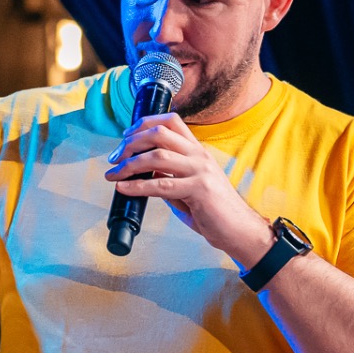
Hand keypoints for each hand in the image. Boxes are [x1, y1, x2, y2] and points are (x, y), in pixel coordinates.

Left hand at [104, 113, 272, 266]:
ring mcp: (201, 171)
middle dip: (130, 143)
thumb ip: (169, 175)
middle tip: (114, 158)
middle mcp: (199, 156)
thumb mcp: (189, 186)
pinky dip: (136, 186)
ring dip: (129, 164)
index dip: (144, 124)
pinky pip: (161, 185)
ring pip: (157, 156)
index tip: (126, 137)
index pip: (171, 121)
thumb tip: (142, 171)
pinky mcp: (200, 190)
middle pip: (159, 133)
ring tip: (114, 174)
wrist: (239, 230)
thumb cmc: (214, 211)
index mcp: (197, 151)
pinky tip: (123, 188)